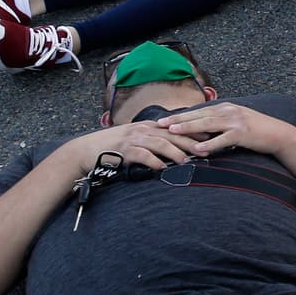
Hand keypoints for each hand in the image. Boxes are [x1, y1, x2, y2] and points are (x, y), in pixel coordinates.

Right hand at [67, 121, 201, 171]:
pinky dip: (153, 161)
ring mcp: (134, 139)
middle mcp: (143, 130)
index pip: (175, 128)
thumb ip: (153, 141)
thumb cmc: (114, 147)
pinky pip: (142, 155)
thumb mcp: (136, 139)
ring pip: (159, 144)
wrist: (87, 149)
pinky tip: (162, 168)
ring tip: (186, 161)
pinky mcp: (124, 150)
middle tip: (205, 151)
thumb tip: (173, 149)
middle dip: (190, 142)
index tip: (208, 137)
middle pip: (171, 135)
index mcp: (148, 126)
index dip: (192, 132)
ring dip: (175, 152)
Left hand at [157, 103, 295, 157]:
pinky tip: (197, 149)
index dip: (181, 115)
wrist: (278, 134)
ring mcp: (235, 121)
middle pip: (199, 115)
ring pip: (207, 124)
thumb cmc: (256, 130)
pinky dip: (209, 144)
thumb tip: (201, 130)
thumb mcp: (237, 120)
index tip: (164, 119)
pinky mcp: (242, 133)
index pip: (199, 111)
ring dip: (189, 127)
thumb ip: (220, 123)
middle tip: (160, 124)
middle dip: (179, 119)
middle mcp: (228, 111)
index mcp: (226, 107)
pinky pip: (222, 139)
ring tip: (173, 131)